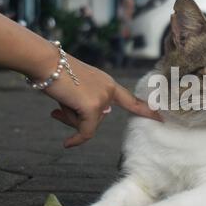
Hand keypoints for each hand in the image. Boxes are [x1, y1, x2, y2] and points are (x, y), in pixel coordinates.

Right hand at [42, 55, 160, 147]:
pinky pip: (86, 131)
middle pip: (98, 118)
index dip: (145, 110)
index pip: (131, 100)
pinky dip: (77, 139)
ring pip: (88, 123)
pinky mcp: (93, 106)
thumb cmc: (56, 74)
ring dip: (71, 118)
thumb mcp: (76, 89)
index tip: (160, 117)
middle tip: (59, 110)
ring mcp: (103, 98)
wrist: (45, 62)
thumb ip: (88, 104)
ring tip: (60, 102)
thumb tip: (91, 123)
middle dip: (77, 118)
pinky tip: (67, 144)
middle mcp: (109, 90)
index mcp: (108, 83)